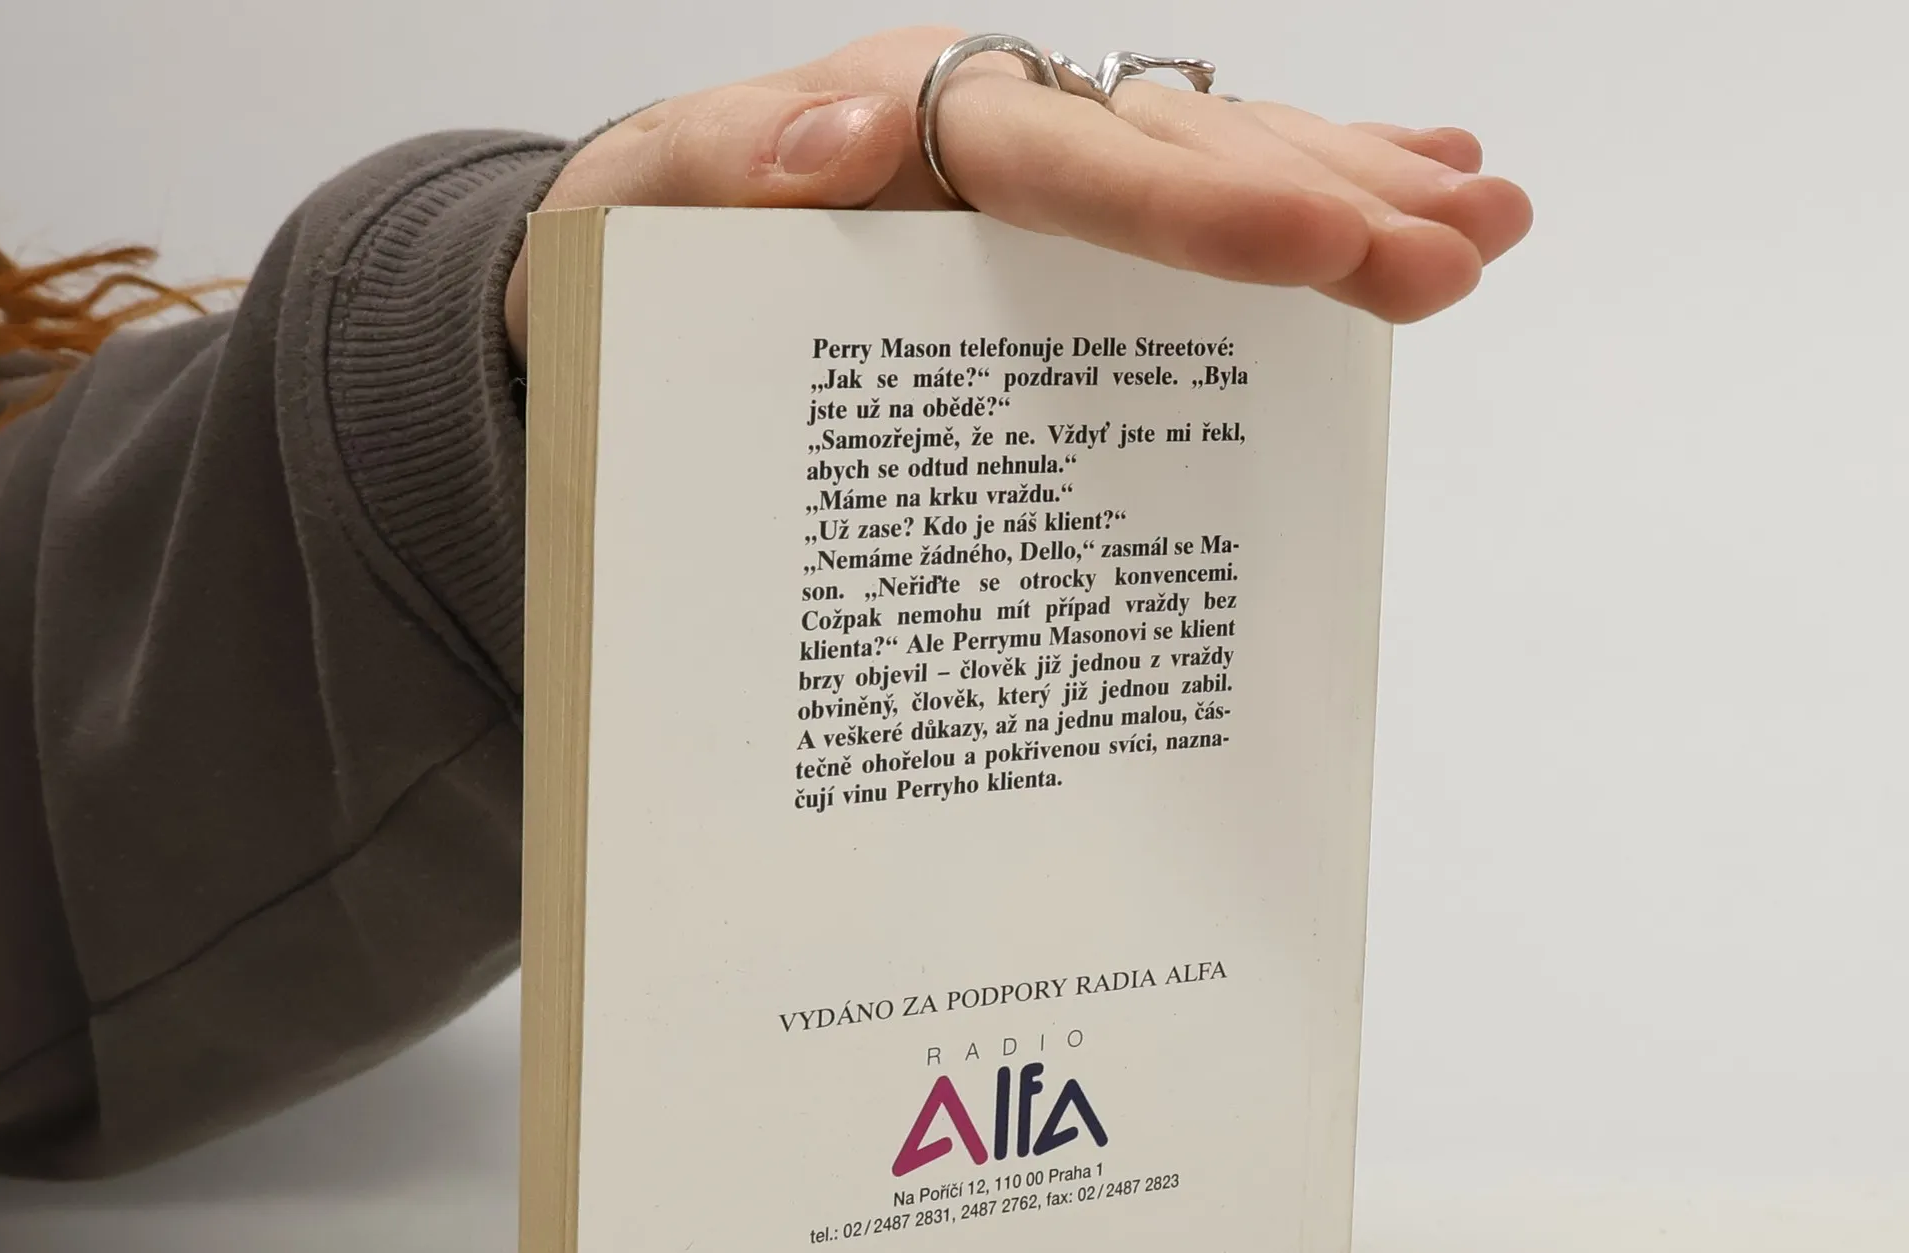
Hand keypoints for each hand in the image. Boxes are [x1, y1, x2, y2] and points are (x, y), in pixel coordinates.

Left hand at [504, 26, 1532, 363]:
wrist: (643, 256)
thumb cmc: (648, 240)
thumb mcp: (652, 204)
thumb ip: (727, 169)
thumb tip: (836, 141)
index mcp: (916, 122)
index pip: (1072, 156)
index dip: (1196, 205)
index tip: (1317, 247)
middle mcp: (1002, 128)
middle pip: (1183, 148)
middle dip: (1329, 198)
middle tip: (1462, 251)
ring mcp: (1044, 177)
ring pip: (1219, 161)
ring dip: (1357, 187)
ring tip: (1484, 219)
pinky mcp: (1061, 231)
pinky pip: (1196, 201)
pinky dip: (1304, 195)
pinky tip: (1404, 196)